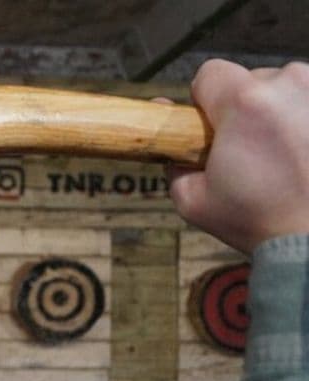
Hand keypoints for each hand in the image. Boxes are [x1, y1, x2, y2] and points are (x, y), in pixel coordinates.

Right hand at [168, 60, 308, 253]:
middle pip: (252, 81)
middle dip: (246, 110)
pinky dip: (304, 123)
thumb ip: (174, 162)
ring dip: (281, 114)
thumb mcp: (193, 201)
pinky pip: (308, 105)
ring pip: (288, 90)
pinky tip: (301, 155)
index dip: (204, 102)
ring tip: (283, 156)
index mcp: (245, 102)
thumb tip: (171, 135)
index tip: (212, 129)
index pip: (210, 74)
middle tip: (248, 152)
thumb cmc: (260, 221)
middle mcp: (289, 85)